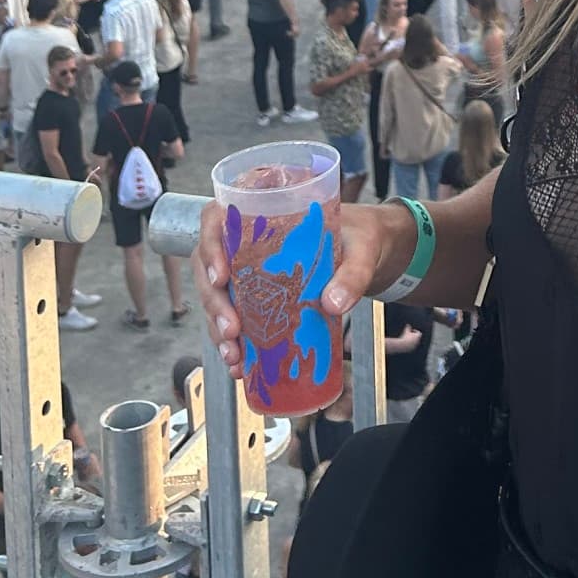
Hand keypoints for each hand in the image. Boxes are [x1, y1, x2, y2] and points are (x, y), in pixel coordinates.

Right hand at [197, 192, 411, 377]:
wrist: (369, 254)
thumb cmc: (362, 238)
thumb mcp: (363, 249)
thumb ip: (352, 273)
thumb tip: (333, 304)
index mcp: (264, 213)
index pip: (216, 218)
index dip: (209, 246)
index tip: (220, 276)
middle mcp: (247, 241)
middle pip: (208, 265)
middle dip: (213, 302)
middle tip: (231, 330)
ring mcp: (249, 270)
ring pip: (216, 296)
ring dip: (217, 328)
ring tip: (234, 356)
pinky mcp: (258, 297)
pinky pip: (233, 316)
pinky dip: (231, 342)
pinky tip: (239, 364)